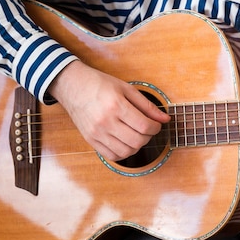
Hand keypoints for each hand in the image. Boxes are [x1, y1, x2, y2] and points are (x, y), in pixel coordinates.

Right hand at [48, 60, 169, 161]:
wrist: (73, 86)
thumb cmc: (100, 84)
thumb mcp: (126, 88)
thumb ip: (147, 105)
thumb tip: (165, 118)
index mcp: (116, 105)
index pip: (144, 125)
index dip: (156, 127)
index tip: (157, 124)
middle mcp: (105, 121)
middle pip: (137, 141)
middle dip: (149, 137)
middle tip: (149, 129)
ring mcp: (96, 133)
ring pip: (126, 151)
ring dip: (137, 146)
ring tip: (138, 135)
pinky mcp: (90, 140)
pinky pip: (112, 156)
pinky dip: (124, 153)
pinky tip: (126, 142)